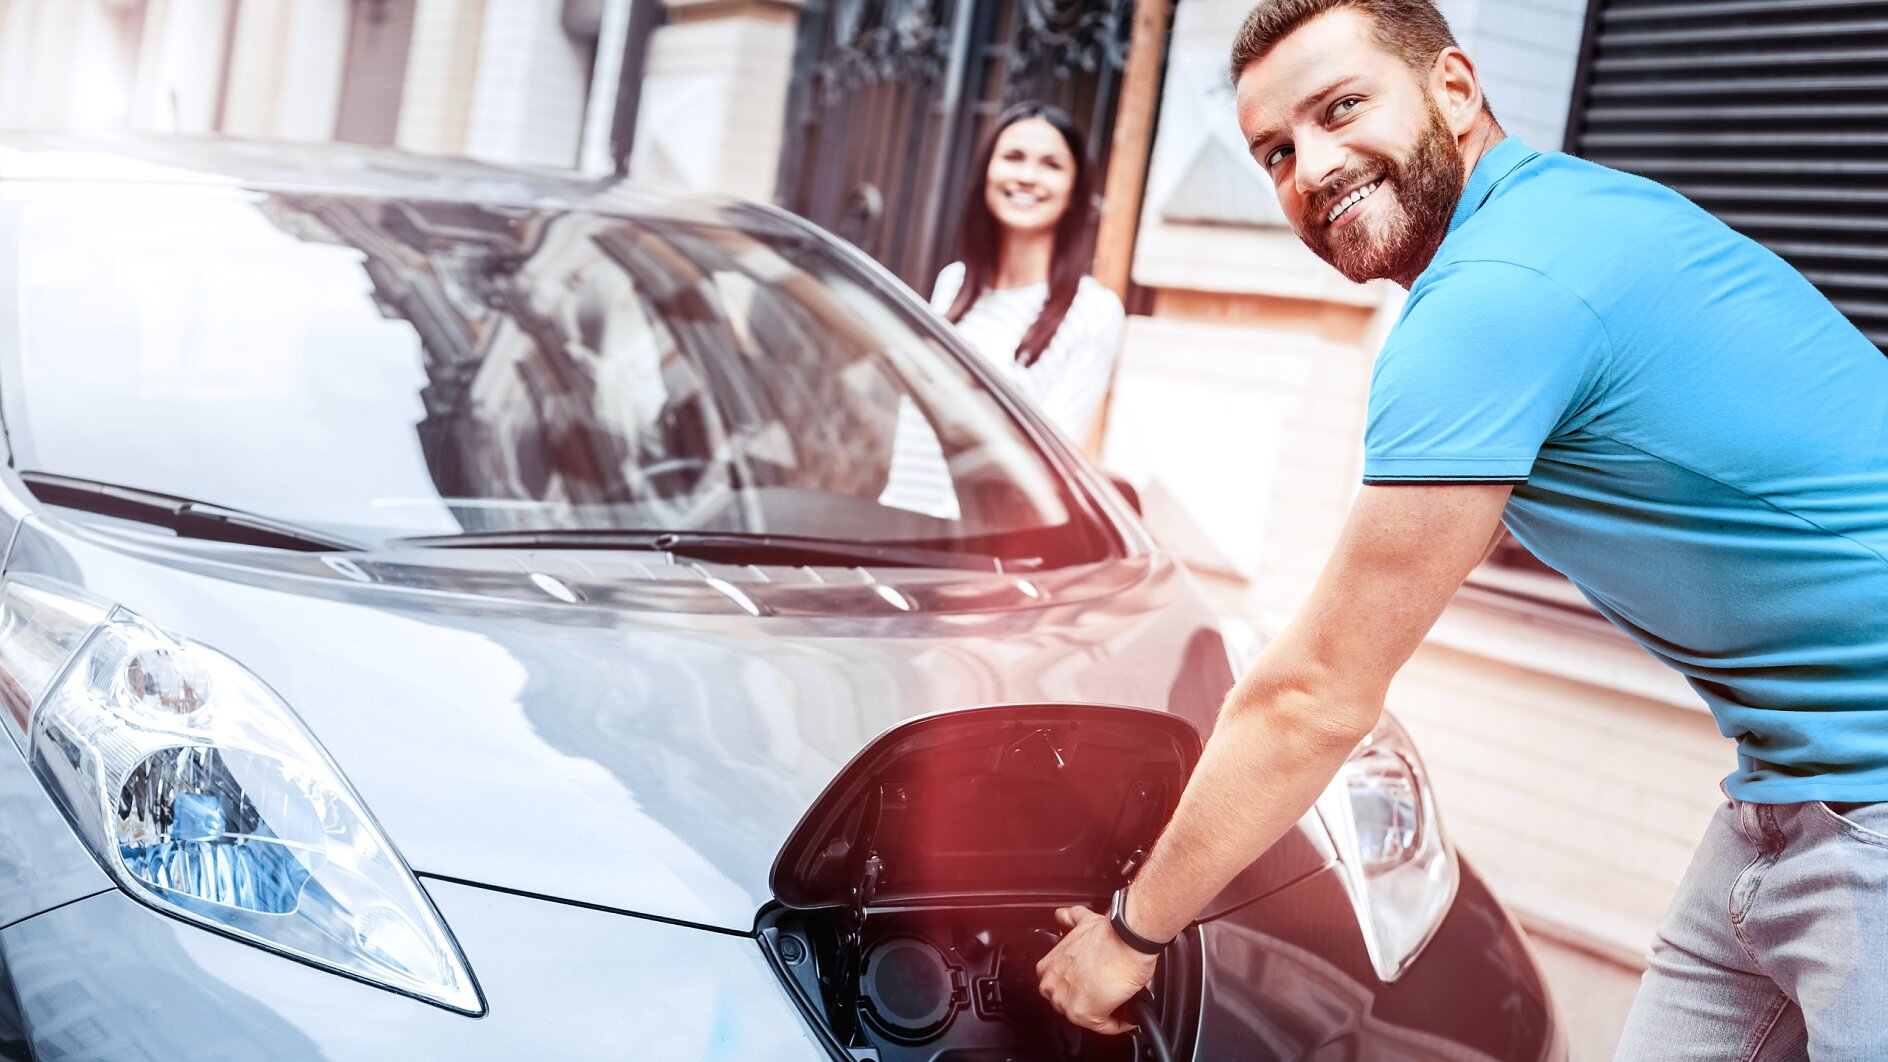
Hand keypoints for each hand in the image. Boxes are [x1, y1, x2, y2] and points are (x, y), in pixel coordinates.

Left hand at [1035, 905, 1158, 1035]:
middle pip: (1073, 1002)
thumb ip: (1069, 922)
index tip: (1097, 984)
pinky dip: (1119, 1023)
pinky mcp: (1085, 1014)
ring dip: (1106, 1010)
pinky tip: (1128, 1015)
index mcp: (1048, 965)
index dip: (1083, 986)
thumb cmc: (1111, 933)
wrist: (1127, 938)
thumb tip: (1066, 918)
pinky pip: (1105, 1027)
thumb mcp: (1080, 922)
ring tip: (1121, 1001)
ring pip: (1087, 1015)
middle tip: (1110, 991)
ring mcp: (1066, 1000)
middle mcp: (1052, 984)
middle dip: (1091, 999)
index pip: (1063, 986)